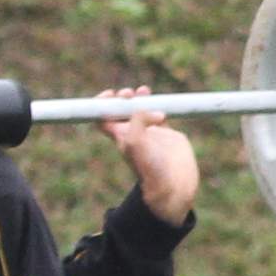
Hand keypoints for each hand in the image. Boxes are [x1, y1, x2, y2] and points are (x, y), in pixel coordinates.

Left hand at [97, 86, 198, 226]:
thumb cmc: (150, 168)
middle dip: (123, 99)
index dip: (103, 105)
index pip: (104, 118)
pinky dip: (158, 105)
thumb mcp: (137, 142)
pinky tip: (161, 105)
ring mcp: (149, 134)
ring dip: (140, 99)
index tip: (109, 94)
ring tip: (143, 90)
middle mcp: (133, 135)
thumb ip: (138, 120)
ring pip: (140, 111)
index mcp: (120, 137)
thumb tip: (146, 107)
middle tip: (128, 94)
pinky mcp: (166, 135)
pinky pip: (159, 114)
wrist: (172, 185)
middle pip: (121, 112)